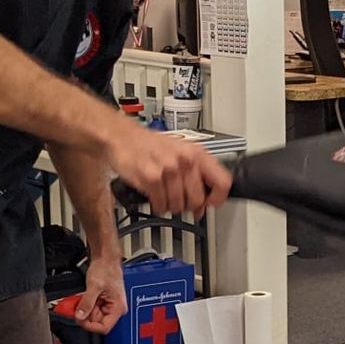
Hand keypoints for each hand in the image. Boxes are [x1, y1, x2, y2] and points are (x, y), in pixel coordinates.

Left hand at [74, 253, 124, 333]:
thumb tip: (80, 316)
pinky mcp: (104, 302)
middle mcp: (116, 309)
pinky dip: (85, 304)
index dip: (90, 326)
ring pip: (93, 316)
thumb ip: (86, 303)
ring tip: (81, 298)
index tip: (80, 319)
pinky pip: (92, 309)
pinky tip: (84, 298)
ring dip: (84, 309)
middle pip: (97, 322)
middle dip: (85, 315)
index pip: (104, 328)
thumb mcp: (94, 287)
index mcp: (118, 308)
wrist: (106, 258)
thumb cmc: (106, 268)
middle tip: (77, 306)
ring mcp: (109, 306)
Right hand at [106, 115, 230, 216]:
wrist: (121, 137)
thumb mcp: (179, 152)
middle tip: (179, 201)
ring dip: (170, 206)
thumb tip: (204, 204)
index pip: (223, 182)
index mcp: (196, 153)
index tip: (210, 204)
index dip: (218, 198)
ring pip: (179, 205)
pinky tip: (154, 196)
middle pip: (198, 200)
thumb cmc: (149, 145)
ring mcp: (169, 169)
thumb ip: (195, 176)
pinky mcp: (152, 178)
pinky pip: (161, 205)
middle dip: (188, 206)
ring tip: (163, 195)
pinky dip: (157, 206)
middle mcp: (185, 160)